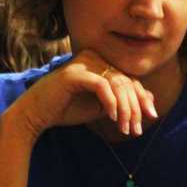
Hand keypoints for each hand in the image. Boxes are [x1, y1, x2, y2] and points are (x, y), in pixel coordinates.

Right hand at [12, 50, 157, 136]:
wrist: (35, 114)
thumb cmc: (67, 109)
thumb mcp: (101, 106)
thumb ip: (121, 100)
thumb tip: (150, 100)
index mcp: (100, 62)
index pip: (129, 79)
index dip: (142, 98)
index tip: (151, 116)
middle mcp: (93, 57)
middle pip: (126, 81)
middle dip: (135, 107)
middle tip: (137, 129)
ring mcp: (84, 63)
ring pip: (117, 84)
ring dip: (125, 109)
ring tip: (125, 128)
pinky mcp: (76, 74)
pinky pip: (102, 86)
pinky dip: (111, 102)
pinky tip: (113, 117)